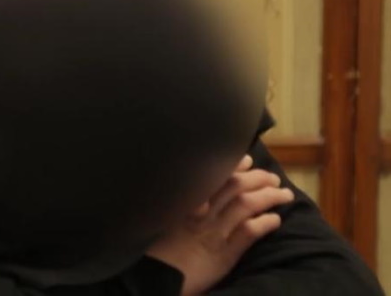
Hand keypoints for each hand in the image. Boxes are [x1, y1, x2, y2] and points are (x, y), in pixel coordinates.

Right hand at [146, 155, 294, 295]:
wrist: (154, 276)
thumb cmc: (157, 246)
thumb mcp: (164, 215)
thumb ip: (182, 200)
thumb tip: (199, 189)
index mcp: (186, 200)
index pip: (214, 175)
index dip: (235, 166)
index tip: (249, 161)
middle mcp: (201, 212)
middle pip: (235, 186)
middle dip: (259, 179)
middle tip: (273, 178)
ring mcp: (213, 232)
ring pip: (246, 205)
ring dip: (269, 197)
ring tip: (284, 195)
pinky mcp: (222, 254)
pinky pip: (248, 233)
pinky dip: (264, 224)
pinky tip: (275, 221)